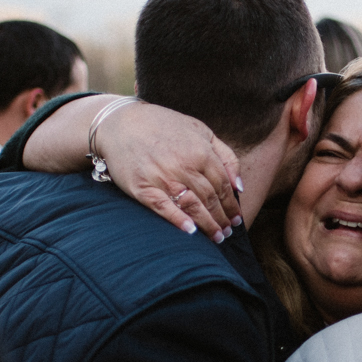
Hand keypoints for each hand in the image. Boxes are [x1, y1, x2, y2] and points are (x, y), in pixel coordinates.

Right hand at [93, 103, 243, 243]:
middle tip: (227, 233)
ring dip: (207, 224)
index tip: (236, 218)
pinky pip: (164, 208)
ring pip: (192, 206)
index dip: (231, 205)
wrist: (122, 123)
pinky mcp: (142, 187)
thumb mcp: (201, 131)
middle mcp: (184, 166)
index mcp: (201, 152)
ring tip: (216, 237)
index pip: (222, 186)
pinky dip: (179, 220)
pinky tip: (191, 231)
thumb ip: (225, 156)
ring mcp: (162, 178)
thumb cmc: (165, 126)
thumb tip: (239, 185)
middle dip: (222, 218)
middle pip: (210, 199)